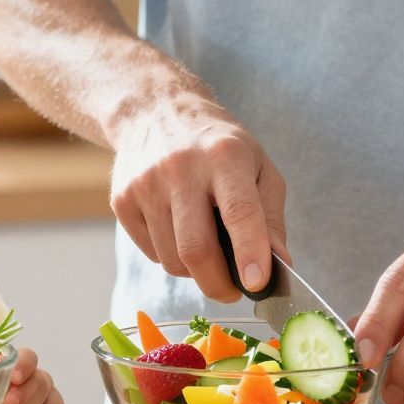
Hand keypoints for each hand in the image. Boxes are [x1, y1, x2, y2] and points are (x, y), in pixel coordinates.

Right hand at [108, 93, 287, 301]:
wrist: (156, 112)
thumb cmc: (219, 146)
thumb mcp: (258, 167)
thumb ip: (271, 218)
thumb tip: (280, 267)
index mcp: (225, 156)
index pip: (239, 212)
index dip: (249, 252)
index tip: (257, 284)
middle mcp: (181, 168)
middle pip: (196, 248)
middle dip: (218, 284)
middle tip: (233, 292)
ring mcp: (146, 184)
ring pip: (172, 259)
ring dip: (194, 271)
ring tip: (207, 249)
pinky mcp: (122, 200)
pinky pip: (151, 253)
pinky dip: (170, 256)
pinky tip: (178, 231)